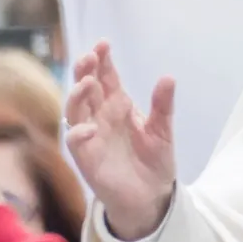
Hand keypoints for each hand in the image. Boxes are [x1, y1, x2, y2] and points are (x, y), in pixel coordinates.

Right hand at [65, 41, 176, 241]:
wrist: (152, 197)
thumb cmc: (154, 162)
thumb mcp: (163, 131)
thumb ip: (163, 106)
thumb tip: (168, 77)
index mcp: (118, 106)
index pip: (106, 78)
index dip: (103, 62)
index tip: (104, 44)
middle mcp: (100, 117)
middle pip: (86, 89)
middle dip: (85, 71)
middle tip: (90, 57)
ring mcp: (91, 136)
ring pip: (74, 111)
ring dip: (77, 96)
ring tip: (88, 84)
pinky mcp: (87, 159)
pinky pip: (75, 143)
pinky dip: (80, 133)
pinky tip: (91, 128)